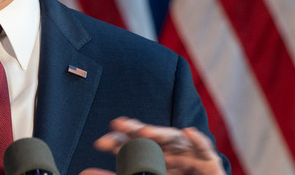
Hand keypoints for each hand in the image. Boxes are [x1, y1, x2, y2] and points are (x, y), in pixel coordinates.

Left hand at [82, 117, 224, 174]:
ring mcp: (190, 155)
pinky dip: (197, 140)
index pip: (134, 144)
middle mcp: (171, 152)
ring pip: (175, 139)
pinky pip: (204, 149)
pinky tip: (188, 132)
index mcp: (154, 157)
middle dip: (135, 130)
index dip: (118, 141)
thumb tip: (85, 172)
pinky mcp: (210, 163)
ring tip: (145, 132)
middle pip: (152, 137)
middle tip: (117, 124)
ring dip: (161, 133)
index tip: (100, 143)